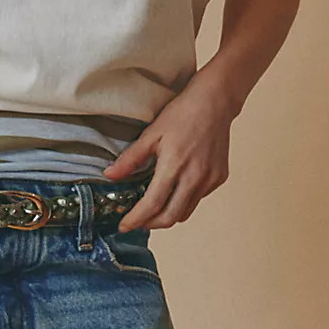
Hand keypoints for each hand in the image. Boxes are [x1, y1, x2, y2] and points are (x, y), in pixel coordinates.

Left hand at [101, 61, 240, 231]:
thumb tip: (109, 175)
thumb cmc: (183, 113)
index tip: (124, 226)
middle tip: (138, 220)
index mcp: (175, 166)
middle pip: (170, 217)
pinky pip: (198, 199)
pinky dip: (184, 200)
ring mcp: (210, 179)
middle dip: (151, 224)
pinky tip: (176, 188)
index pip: (153, 204)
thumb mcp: (151, 133)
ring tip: (154, 206)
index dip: (136, 219)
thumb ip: (130, 158)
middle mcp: (195, 177)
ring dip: (168, 214)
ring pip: (186, 211)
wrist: (215, 102)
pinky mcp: (219, 178)